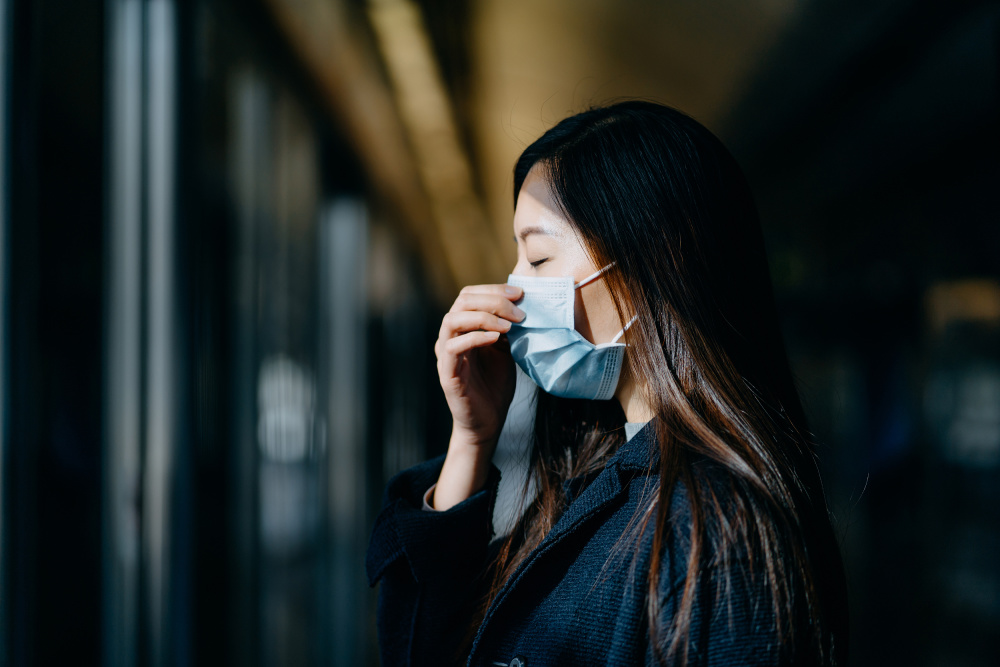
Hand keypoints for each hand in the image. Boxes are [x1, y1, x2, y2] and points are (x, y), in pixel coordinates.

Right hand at [434, 284, 524, 451]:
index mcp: (463, 327)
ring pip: (452, 320)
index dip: (494, 289)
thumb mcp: (506, 349)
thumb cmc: (495, 384)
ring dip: (484, 317)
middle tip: (519, 311)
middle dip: (493, 300)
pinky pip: (453, 347)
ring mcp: (445, 354)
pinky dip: (475, 337)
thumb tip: (523, 304)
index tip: (520, 293)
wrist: (488, 421)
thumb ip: (508, 327)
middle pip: (462, 301)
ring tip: (509, 326)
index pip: (470, 294)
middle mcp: (450, 336)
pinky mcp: (447, 373)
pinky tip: (496, 339)